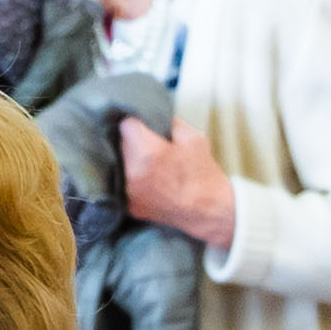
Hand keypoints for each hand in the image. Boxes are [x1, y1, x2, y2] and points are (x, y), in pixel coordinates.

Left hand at [115, 115, 243, 252]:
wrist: (210, 212)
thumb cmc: (203, 173)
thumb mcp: (194, 138)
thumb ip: (170, 123)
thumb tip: (154, 117)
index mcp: (148, 152)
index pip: (125, 125)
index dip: (136, 123)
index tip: (144, 127)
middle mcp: (133, 173)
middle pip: (121, 144)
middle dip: (133, 142)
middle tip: (150, 146)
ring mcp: (129, 192)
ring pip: (120, 165)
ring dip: (131, 161)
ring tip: (151, 165)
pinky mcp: (130, 206)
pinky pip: (125, 184)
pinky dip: (133, 180)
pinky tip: (150, 181)